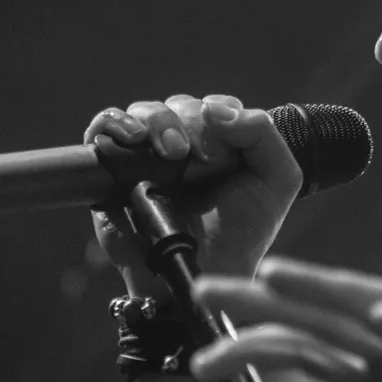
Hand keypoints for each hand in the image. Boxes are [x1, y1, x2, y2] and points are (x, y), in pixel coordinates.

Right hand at [84, 95, 302, 297]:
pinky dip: (114, 122)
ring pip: (144, 111)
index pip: (216, 106)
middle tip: (189, 153)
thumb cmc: (241, 233)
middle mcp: (184, 145)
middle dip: (188, 121)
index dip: (221, 115)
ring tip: (170, 150)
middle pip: (180, 105)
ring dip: (156, 121)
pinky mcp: (114, 171)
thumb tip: (215, 109)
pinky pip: (104, 128)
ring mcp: (148, 157)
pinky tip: (133, 138)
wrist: (201, 275)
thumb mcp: (277, 180)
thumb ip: (263, 134)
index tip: (225, 152)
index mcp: (222, 144)